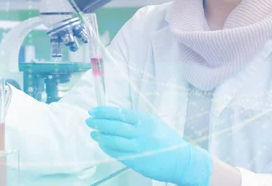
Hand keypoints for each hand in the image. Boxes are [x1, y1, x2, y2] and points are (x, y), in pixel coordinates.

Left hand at [86, 107, 212, 185]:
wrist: (182, 161)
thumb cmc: (168, 141)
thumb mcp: (155, 124)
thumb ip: (137, 121)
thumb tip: (117, 117)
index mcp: (145, 120)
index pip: (120, 113)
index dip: (104, 112)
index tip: (94, 111)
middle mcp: (141, 132)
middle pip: (114, 126)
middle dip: (99, 123)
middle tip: (88, 121)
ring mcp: (138, 147)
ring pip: (113, 140)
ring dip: (100, 136)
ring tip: (92, 133)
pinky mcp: (137, 161)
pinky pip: (118, 153)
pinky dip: (107, 148)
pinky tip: (102, 145)